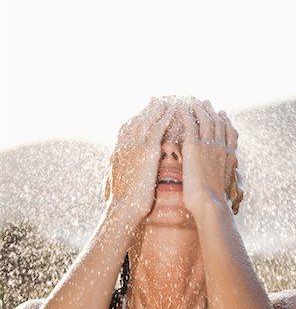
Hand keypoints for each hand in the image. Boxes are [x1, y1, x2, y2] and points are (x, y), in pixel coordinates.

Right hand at [105, 98, 174, 222]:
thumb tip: (108, 173)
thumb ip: (112, 173)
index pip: (126, 129)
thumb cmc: (117, 203)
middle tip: (157, 100)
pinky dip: (166, 117)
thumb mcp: (110, 184)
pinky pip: (158, 128)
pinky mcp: (147, 151)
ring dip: (159, 109)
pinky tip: (174, 111)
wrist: (121, 208)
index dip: (136, 120)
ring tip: (168, 100)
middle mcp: (124, 145)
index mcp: (117, 152)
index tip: (143, 113)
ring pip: (148, 120)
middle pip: (137, 120)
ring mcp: (135, 146)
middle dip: (148, 110)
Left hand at [181, 99, 239, 217]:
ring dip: (199, 109)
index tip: (223, 114)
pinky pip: (190, 124)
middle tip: (207, 102)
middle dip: (212, 111)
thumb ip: (219, 177)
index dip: (226, 121)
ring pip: (205, 120)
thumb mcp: (222, 186)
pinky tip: (180, 109)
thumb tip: (216, 180)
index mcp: (229, 155)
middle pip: (218, 122)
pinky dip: (186, 114)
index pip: (230, 132)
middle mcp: (221, 147)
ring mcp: (208, 145)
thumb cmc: (213, 201)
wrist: (209, 202)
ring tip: (193, 101)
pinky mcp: (194, 146)